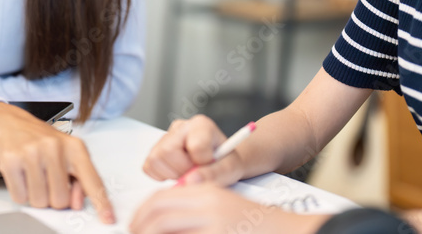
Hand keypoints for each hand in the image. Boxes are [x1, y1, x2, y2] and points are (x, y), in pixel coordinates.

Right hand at [0, 102, 114, 223]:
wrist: (10, 122)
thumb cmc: (40, 139)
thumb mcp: (65, 153)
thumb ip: (78, 178)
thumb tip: (77, 203)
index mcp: (74, 147)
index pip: (92, 179)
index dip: (101, 202)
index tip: (108, 217)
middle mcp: (55, 148)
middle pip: (61, 200)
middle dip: (54, 197)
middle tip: (48, 181)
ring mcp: (33, 153)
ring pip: (40, 201)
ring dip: (36, 195)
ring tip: (34, 176)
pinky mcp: (12, 161)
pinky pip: (20, 197)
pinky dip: (21, 192)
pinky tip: (22, 175)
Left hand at [130, 183, 325, 233]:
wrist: (287, 230)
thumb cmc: (253, 223)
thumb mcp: (220, 206)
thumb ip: (193, 208)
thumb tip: (159, 220)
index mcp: (206, 192)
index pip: (159, 198)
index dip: (141, 213)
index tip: (135, 225)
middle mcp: (207, 205)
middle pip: (157, 214)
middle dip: (140, 227)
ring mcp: (213, 225)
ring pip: (165, 229)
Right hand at [142, 115, 243, 186]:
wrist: (221, 162)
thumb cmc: (226, 162)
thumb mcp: (230, 168)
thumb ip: (213, 174)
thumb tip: (190, 181)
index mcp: (201, 125)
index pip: (195, 146)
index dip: (203, 163)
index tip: (210, 164)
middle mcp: (180, 127)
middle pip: (168, 151)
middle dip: (183, 170)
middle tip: (197, 172)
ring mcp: (165, 137)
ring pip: (155, 158)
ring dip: (172, 174)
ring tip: (188, 172)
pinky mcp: (155, 150)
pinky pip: (148, 167)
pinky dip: (161, 176)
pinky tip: (178, 173)